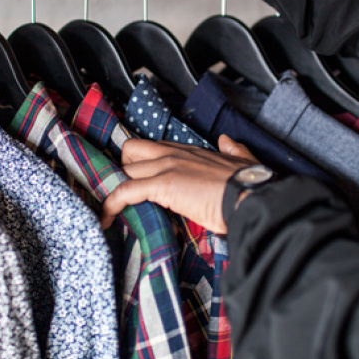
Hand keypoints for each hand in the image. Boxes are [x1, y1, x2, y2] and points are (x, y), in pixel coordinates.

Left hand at [101, 134, 259, 233]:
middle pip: (130, 151)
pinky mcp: (162, 185)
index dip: (139, 162)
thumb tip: (227, 140)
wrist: (251, 197)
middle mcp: (174, 153)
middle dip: (122, 170)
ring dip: (115, 189)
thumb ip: (233, 149)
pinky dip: (112, 204)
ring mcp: (166, 167)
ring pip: (125, 170)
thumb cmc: (249, 185)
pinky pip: (125, 191)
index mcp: (189, 150)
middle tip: (121, 193)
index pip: (152, 147)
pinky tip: (107, 218)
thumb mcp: (243, 160)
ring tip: (109, 209)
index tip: (134, 177)